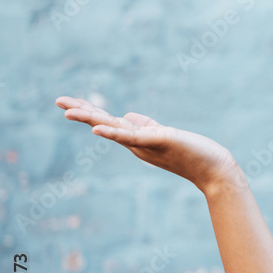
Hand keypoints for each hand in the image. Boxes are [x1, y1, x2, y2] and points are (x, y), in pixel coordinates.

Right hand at [55, 96, 241, 193]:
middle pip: (104, 124)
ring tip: (67, 111)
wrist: (214, 171)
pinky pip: (132, 138)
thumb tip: (128, 115)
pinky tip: (96, 129)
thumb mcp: (164, 135)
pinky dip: (114, 133)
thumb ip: (145, 125)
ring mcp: (145, 144)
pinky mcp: (158, 142)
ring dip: (90, 120)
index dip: (90, 112)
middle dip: (82, 112)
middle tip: (58, 101)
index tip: (68, 102)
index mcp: (137, 139)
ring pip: (113, 129)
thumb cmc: (193, 153)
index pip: (109, 122)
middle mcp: (137, 143)